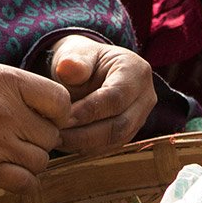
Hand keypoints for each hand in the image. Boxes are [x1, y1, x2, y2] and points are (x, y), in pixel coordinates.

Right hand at [0, 63, 70, 192]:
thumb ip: (16, 89)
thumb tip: (48, 110)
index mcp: (8, 80)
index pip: (61, 101)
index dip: (57, 113)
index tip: (43, 117)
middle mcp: (7, 110)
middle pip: (52, 136)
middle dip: (40, 139)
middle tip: (20, 138)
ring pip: (41, 161)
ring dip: (30, 161)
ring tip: (10, 154)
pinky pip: (24, 184)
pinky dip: (23, 182)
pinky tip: (8, 173)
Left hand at [46, 35, 155, 153]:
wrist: (87, 70)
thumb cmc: (82, 60)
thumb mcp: (76, 54)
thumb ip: (73, 62)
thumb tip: (67, 68)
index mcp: (136, 71)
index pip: (115, 97)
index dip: (89, 110)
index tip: (62, 117)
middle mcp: (145, 96)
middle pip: (120, 124)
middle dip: (86, 134)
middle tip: (56, 135)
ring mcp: (140, 117)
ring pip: (116, 140)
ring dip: (84, 144)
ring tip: (56, 140)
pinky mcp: (129, 132)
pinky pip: (110, 146)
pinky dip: (86, 148)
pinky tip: (65, 144)